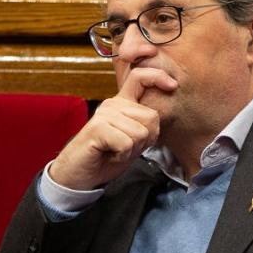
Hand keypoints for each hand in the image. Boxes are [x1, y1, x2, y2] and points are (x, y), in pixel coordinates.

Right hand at [48, 67, 176, 190]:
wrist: (80, 175)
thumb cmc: (106, 158)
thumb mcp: (133, 141)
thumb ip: (146, 127)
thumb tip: (157, 117)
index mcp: (122, 103)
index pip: (140, 78)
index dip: (157, 77)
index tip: (172, 85)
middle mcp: (113, 104)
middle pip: (151, 117)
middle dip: (146, 140)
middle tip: (126, 147)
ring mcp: (104, 114)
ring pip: (140, 132)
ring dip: (132, 150)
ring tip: (116, 151)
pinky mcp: (97, 127)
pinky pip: (127, 143)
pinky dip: (122, 155)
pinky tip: (110, 154)